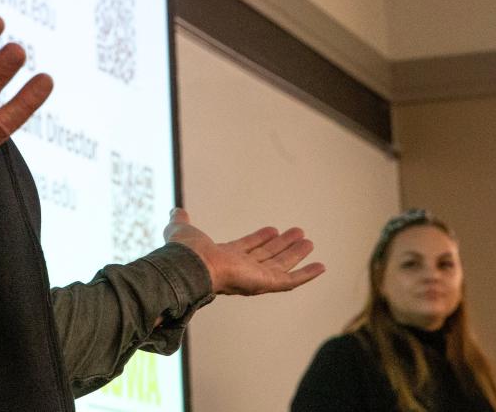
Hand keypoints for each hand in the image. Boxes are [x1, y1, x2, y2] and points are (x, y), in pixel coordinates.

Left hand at [164, 208, 324, 295]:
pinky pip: (291, 281)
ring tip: (309, 241)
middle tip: (298, 233)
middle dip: (282, 245)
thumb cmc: (185, 251)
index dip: (260, 239)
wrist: (191, 265)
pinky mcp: (265, 284)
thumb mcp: (182, 229)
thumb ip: (180, 221)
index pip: (248, 247)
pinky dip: (307, 274)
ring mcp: (255, 277)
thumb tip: (175, 211)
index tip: (272, 229)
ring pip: (281, 265)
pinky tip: (320, 266)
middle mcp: (242, 268)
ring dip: (295, 254)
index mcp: (226, 257)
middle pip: (268, 256)